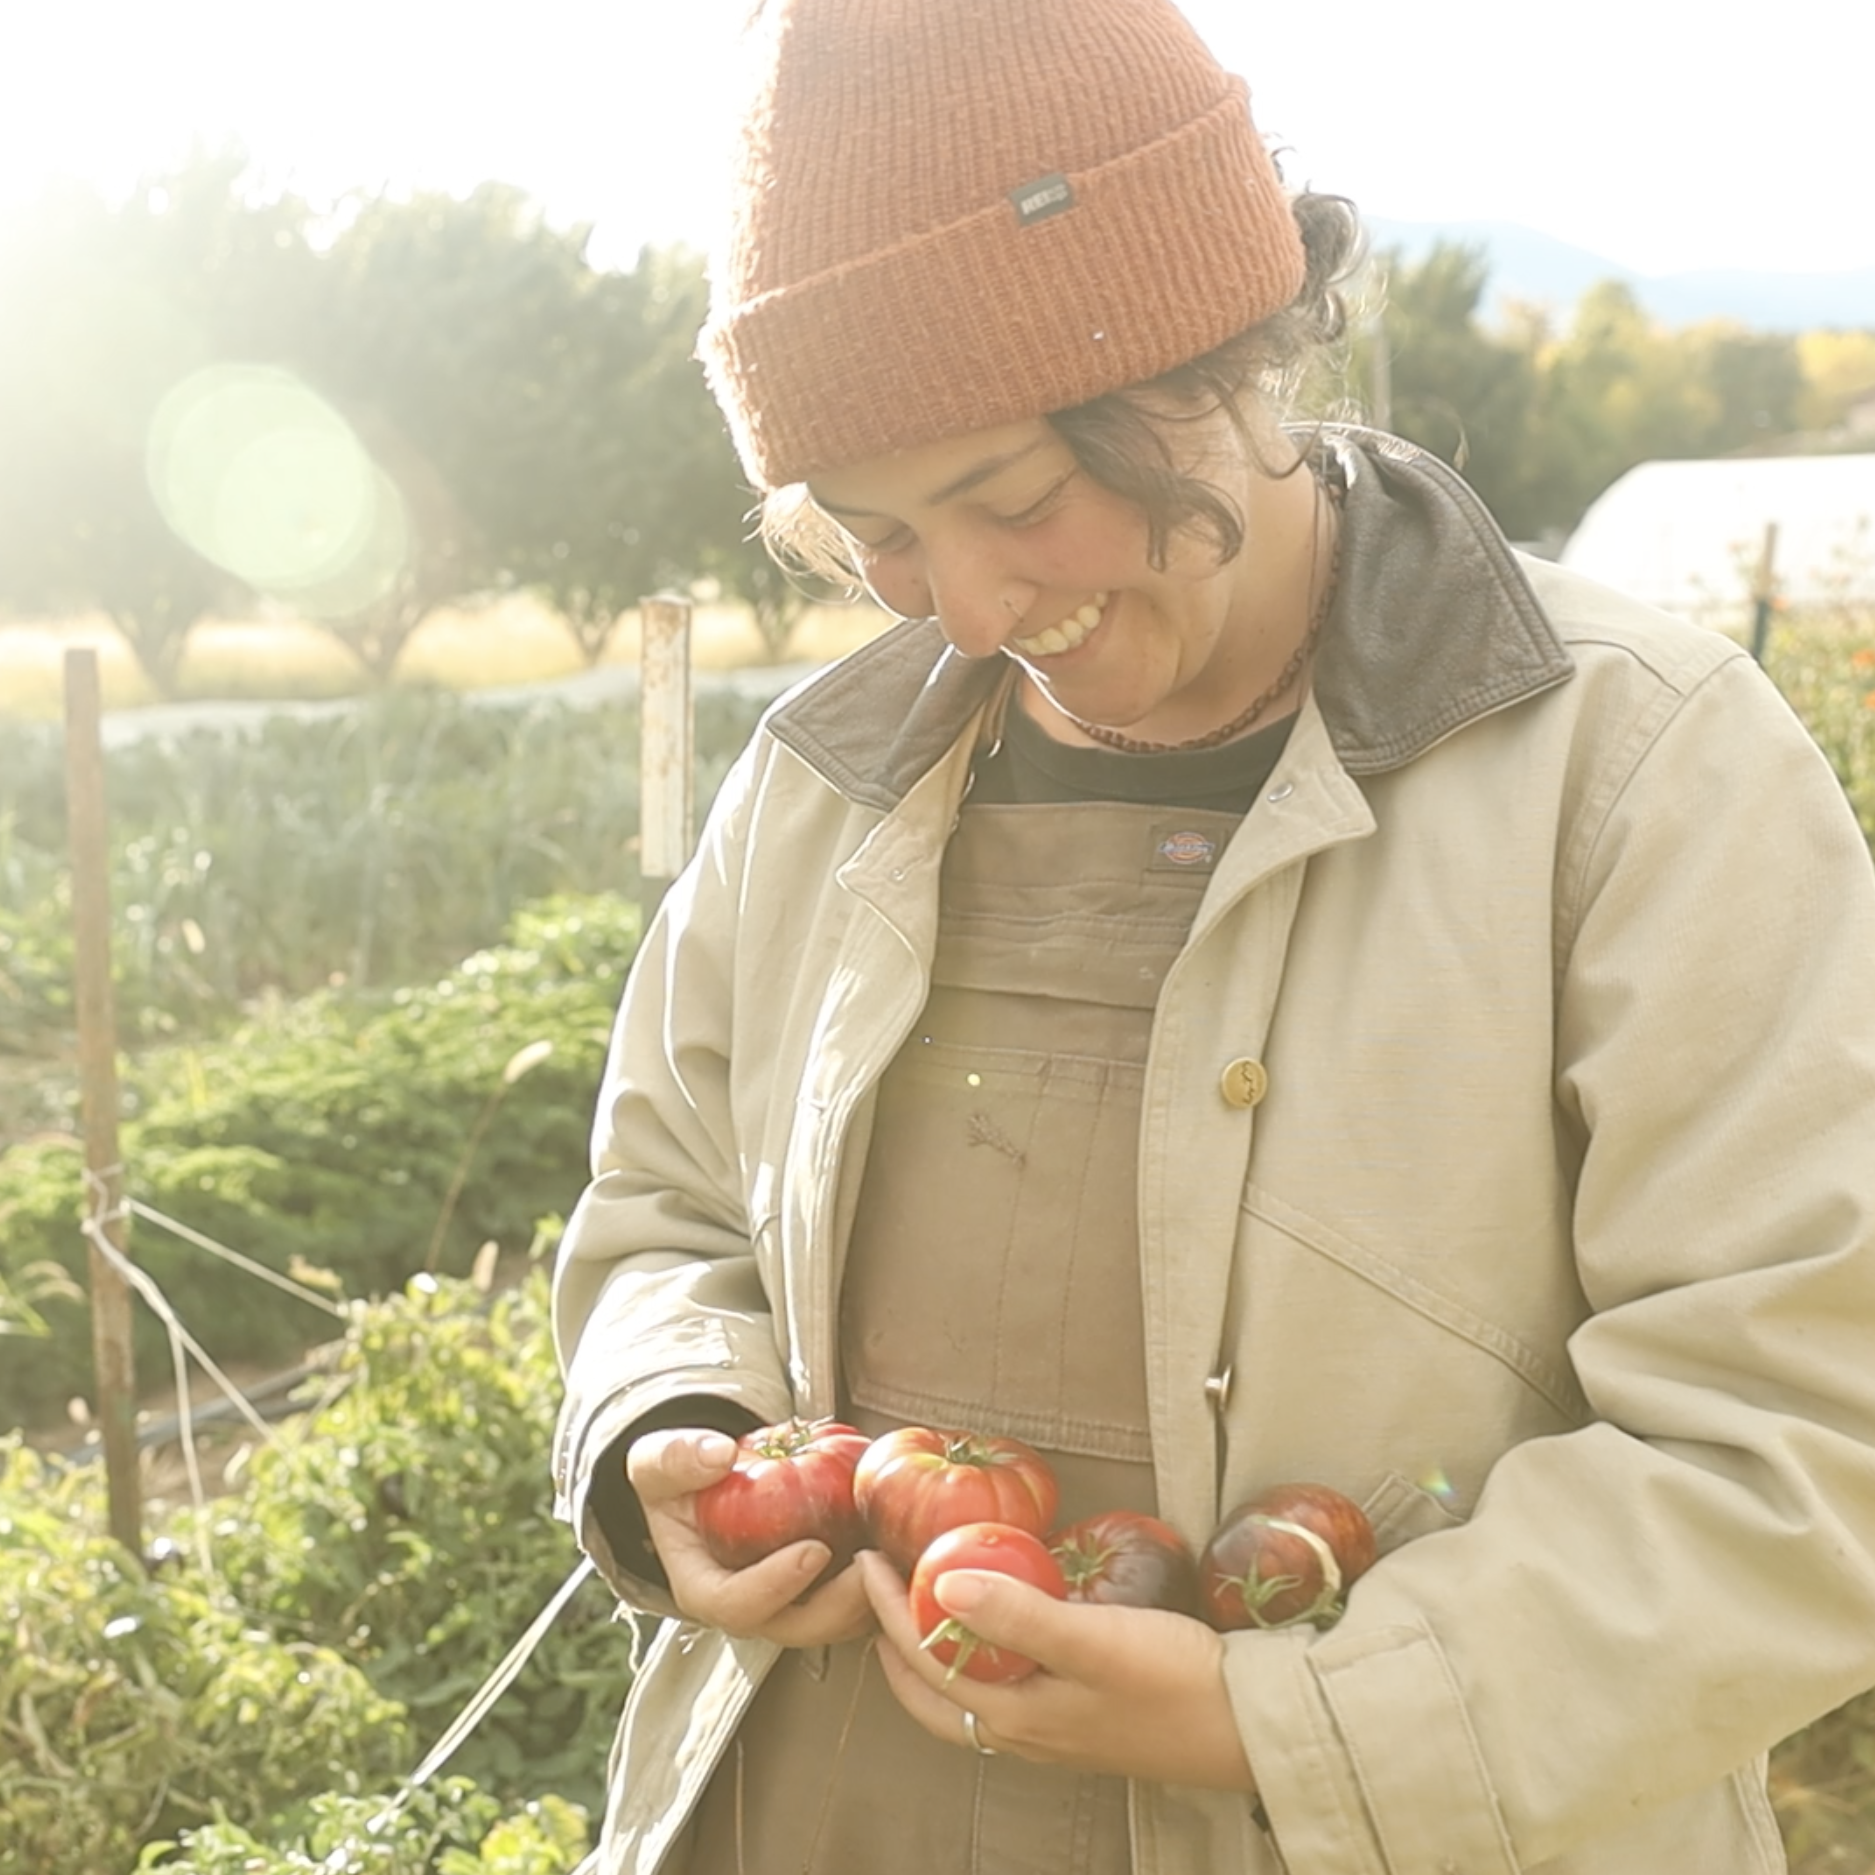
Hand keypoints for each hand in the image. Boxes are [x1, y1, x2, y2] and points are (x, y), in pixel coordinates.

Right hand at [627, 1427, 876, 1646]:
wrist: (703, 1484)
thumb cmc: (677, 1478)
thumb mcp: (658, 1460)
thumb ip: (676, 1457)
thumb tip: (716, 1454)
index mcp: (705, 1588)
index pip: (738, 1606)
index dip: (776, 1585)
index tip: (813, 1550)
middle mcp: (751, 1607)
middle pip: (797, 1626)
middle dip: (839, 1604)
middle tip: (872, 1564)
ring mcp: (789, 1602)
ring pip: (835, 1622)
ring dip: (870, 1599)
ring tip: (897, 1558)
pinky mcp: (821, 1589)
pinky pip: (856, 1600)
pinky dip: (882, 1582)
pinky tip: (905, 1548)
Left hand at [857, 1548, 1254, 1790]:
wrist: (1247, 1726)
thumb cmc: (1174, 1681)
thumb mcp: (1092, 1639)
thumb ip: (1018, 1614)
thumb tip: (941, 1584)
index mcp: (1016, 1718)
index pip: (926, 1660)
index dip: (889, 1609)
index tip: (869, 1560)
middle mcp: (1024, 1733)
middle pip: (933, 1691)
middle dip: (895, 1640)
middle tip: (879, 1586)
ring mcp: (1052, 1731)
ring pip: (966, 1695)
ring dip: (933, 1653)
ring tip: (922, 1604)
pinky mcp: (1080, 1718)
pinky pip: (1004, 1689)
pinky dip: (979, 1657)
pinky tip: (997, 1628)